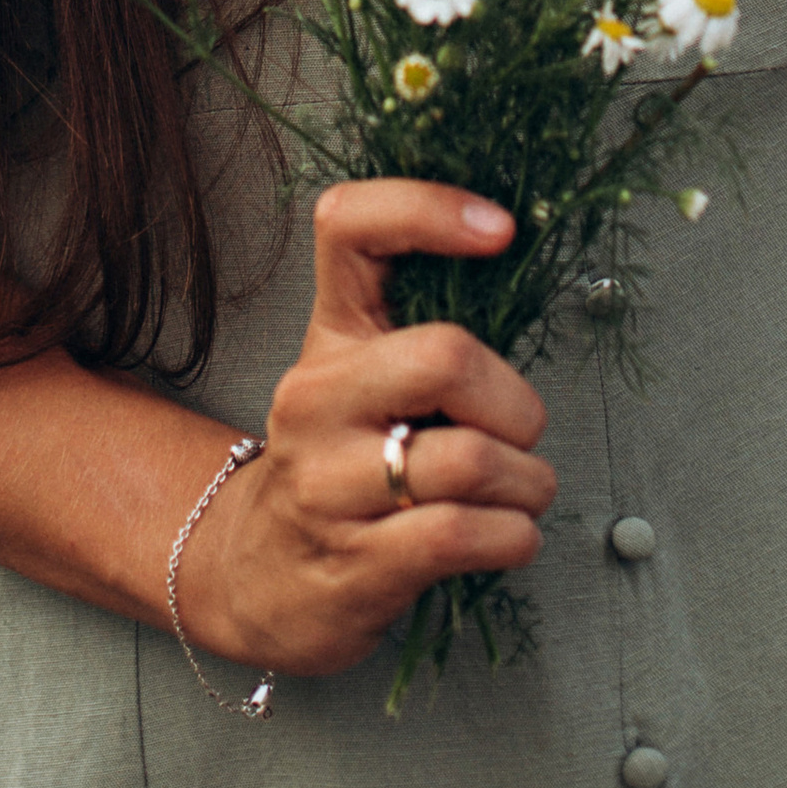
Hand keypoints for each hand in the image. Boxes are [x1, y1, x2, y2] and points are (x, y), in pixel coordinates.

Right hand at [181, 180, 555, 677]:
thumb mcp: (362, 381)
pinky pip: (461, 535)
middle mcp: (318, 397)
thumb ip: (422, 329)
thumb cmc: (340, 465)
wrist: (259, 579)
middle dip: (517, 403)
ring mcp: (328, 483)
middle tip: (522, 432)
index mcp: (330, 335)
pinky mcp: (354, 562)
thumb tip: (517, 275)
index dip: (428, 208)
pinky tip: (509, 535)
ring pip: (468, 460)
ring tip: (524, 492)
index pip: (350, 227)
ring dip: (527, 482)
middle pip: (445, 357)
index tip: (499, 229)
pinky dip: (514, 536)